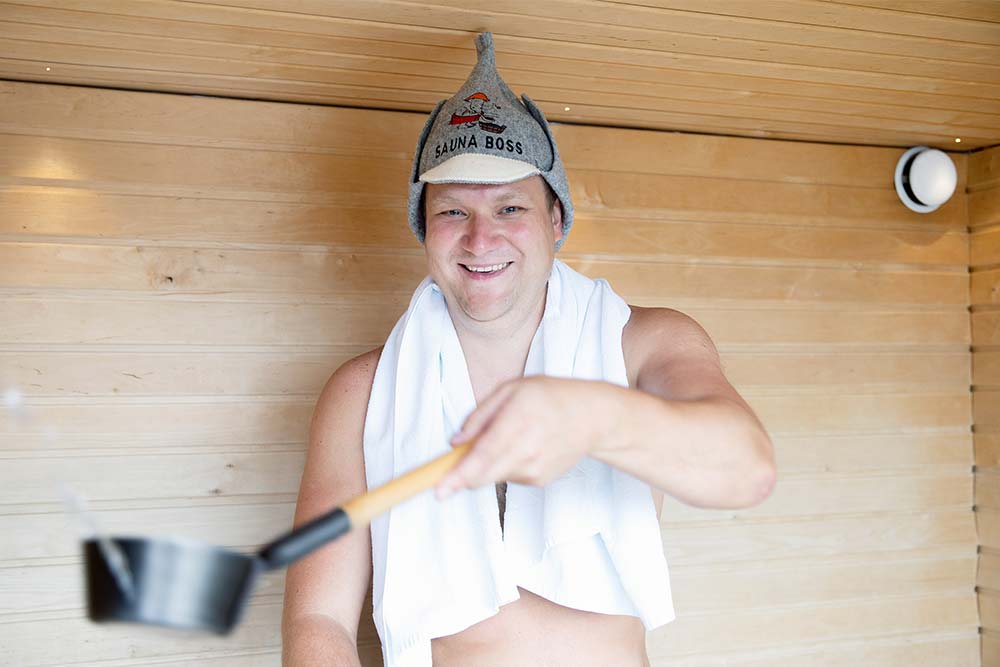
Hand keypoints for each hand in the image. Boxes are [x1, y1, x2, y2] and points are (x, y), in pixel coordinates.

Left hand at [435, 377, 619, 498]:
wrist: (593, 417)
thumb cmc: (550, 397)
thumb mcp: (512, 389)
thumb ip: (480, 415)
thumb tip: (456, 443)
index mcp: (518, 421)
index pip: (484, 455)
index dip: (459, 474)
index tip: (440, 490)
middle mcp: (528, 449)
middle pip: (484, 476)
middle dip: (461, 478)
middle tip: (444, 481)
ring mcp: (536, 468)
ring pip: (493, 476)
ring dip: (487, 465)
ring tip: (508, 438)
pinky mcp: (540, 480)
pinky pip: (509, 477)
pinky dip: (506, 466)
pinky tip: (524, 447)